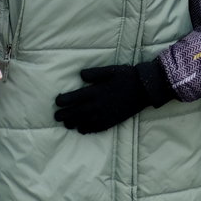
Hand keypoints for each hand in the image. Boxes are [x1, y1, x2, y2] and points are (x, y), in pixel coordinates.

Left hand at [55, 62, 169, 133]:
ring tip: (67, 124)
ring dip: (73, 124)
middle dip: (64, 115)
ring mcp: (104, 115)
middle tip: (56, 117)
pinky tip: (81, 129)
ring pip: (83, 122)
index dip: (63, 101)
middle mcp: (97, 105)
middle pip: (75, 112)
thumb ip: (94, 73)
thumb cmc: (126, 77)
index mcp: (95, 91)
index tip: (57, 102)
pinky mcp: (111, 121)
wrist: (144, 89)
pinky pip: (95, 128)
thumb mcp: (110, 70)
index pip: (73, 98)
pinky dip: (86, 130)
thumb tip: (80, 75)